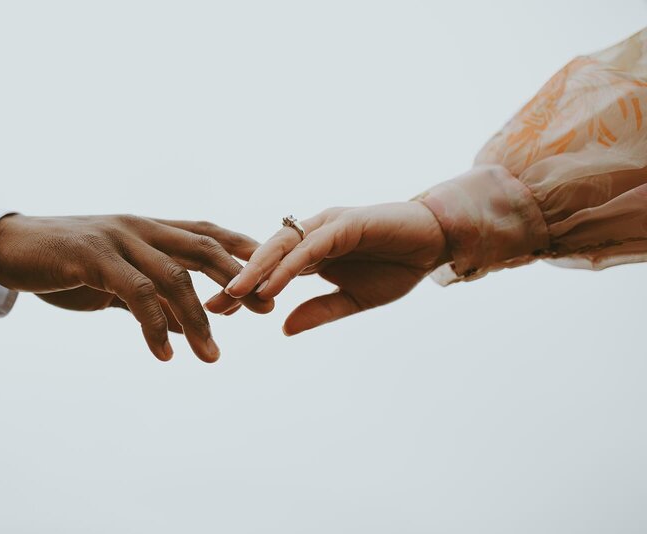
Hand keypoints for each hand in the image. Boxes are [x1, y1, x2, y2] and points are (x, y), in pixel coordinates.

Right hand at [0, 214, 273, 361]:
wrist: (7, 248)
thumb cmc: (64, 263)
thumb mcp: (115, 281)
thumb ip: (151, 298)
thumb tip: (189, 326)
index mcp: (148, 228)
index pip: (207, 232)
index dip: (242, 249)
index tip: (272, 274)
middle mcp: (140, 227)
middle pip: (203, 248)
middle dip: (237, 280)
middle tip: (265, 310)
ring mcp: (117, 239)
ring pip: (173, 277)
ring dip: (198, 320)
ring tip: (211, 357)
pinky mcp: (92, 256)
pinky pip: (135, 294)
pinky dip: (154, 326)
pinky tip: (164, 354)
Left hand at [205, 202, 448, 334]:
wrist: (436, 244)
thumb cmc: (397, 268)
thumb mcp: (353, 300)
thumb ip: (319, 311)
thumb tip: (284, 329)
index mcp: (311, 252)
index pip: (269, 270)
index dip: (243, 289)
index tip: (215, 313)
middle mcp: (313, 235)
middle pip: (265, 256)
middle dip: (238, 279)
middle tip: (211, 306)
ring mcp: (327, 226)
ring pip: (282, 247)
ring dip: (256, 271)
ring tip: (232, 295)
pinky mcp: (345, 223)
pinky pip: (310, 247)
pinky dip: (288, 266)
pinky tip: (270, 286)